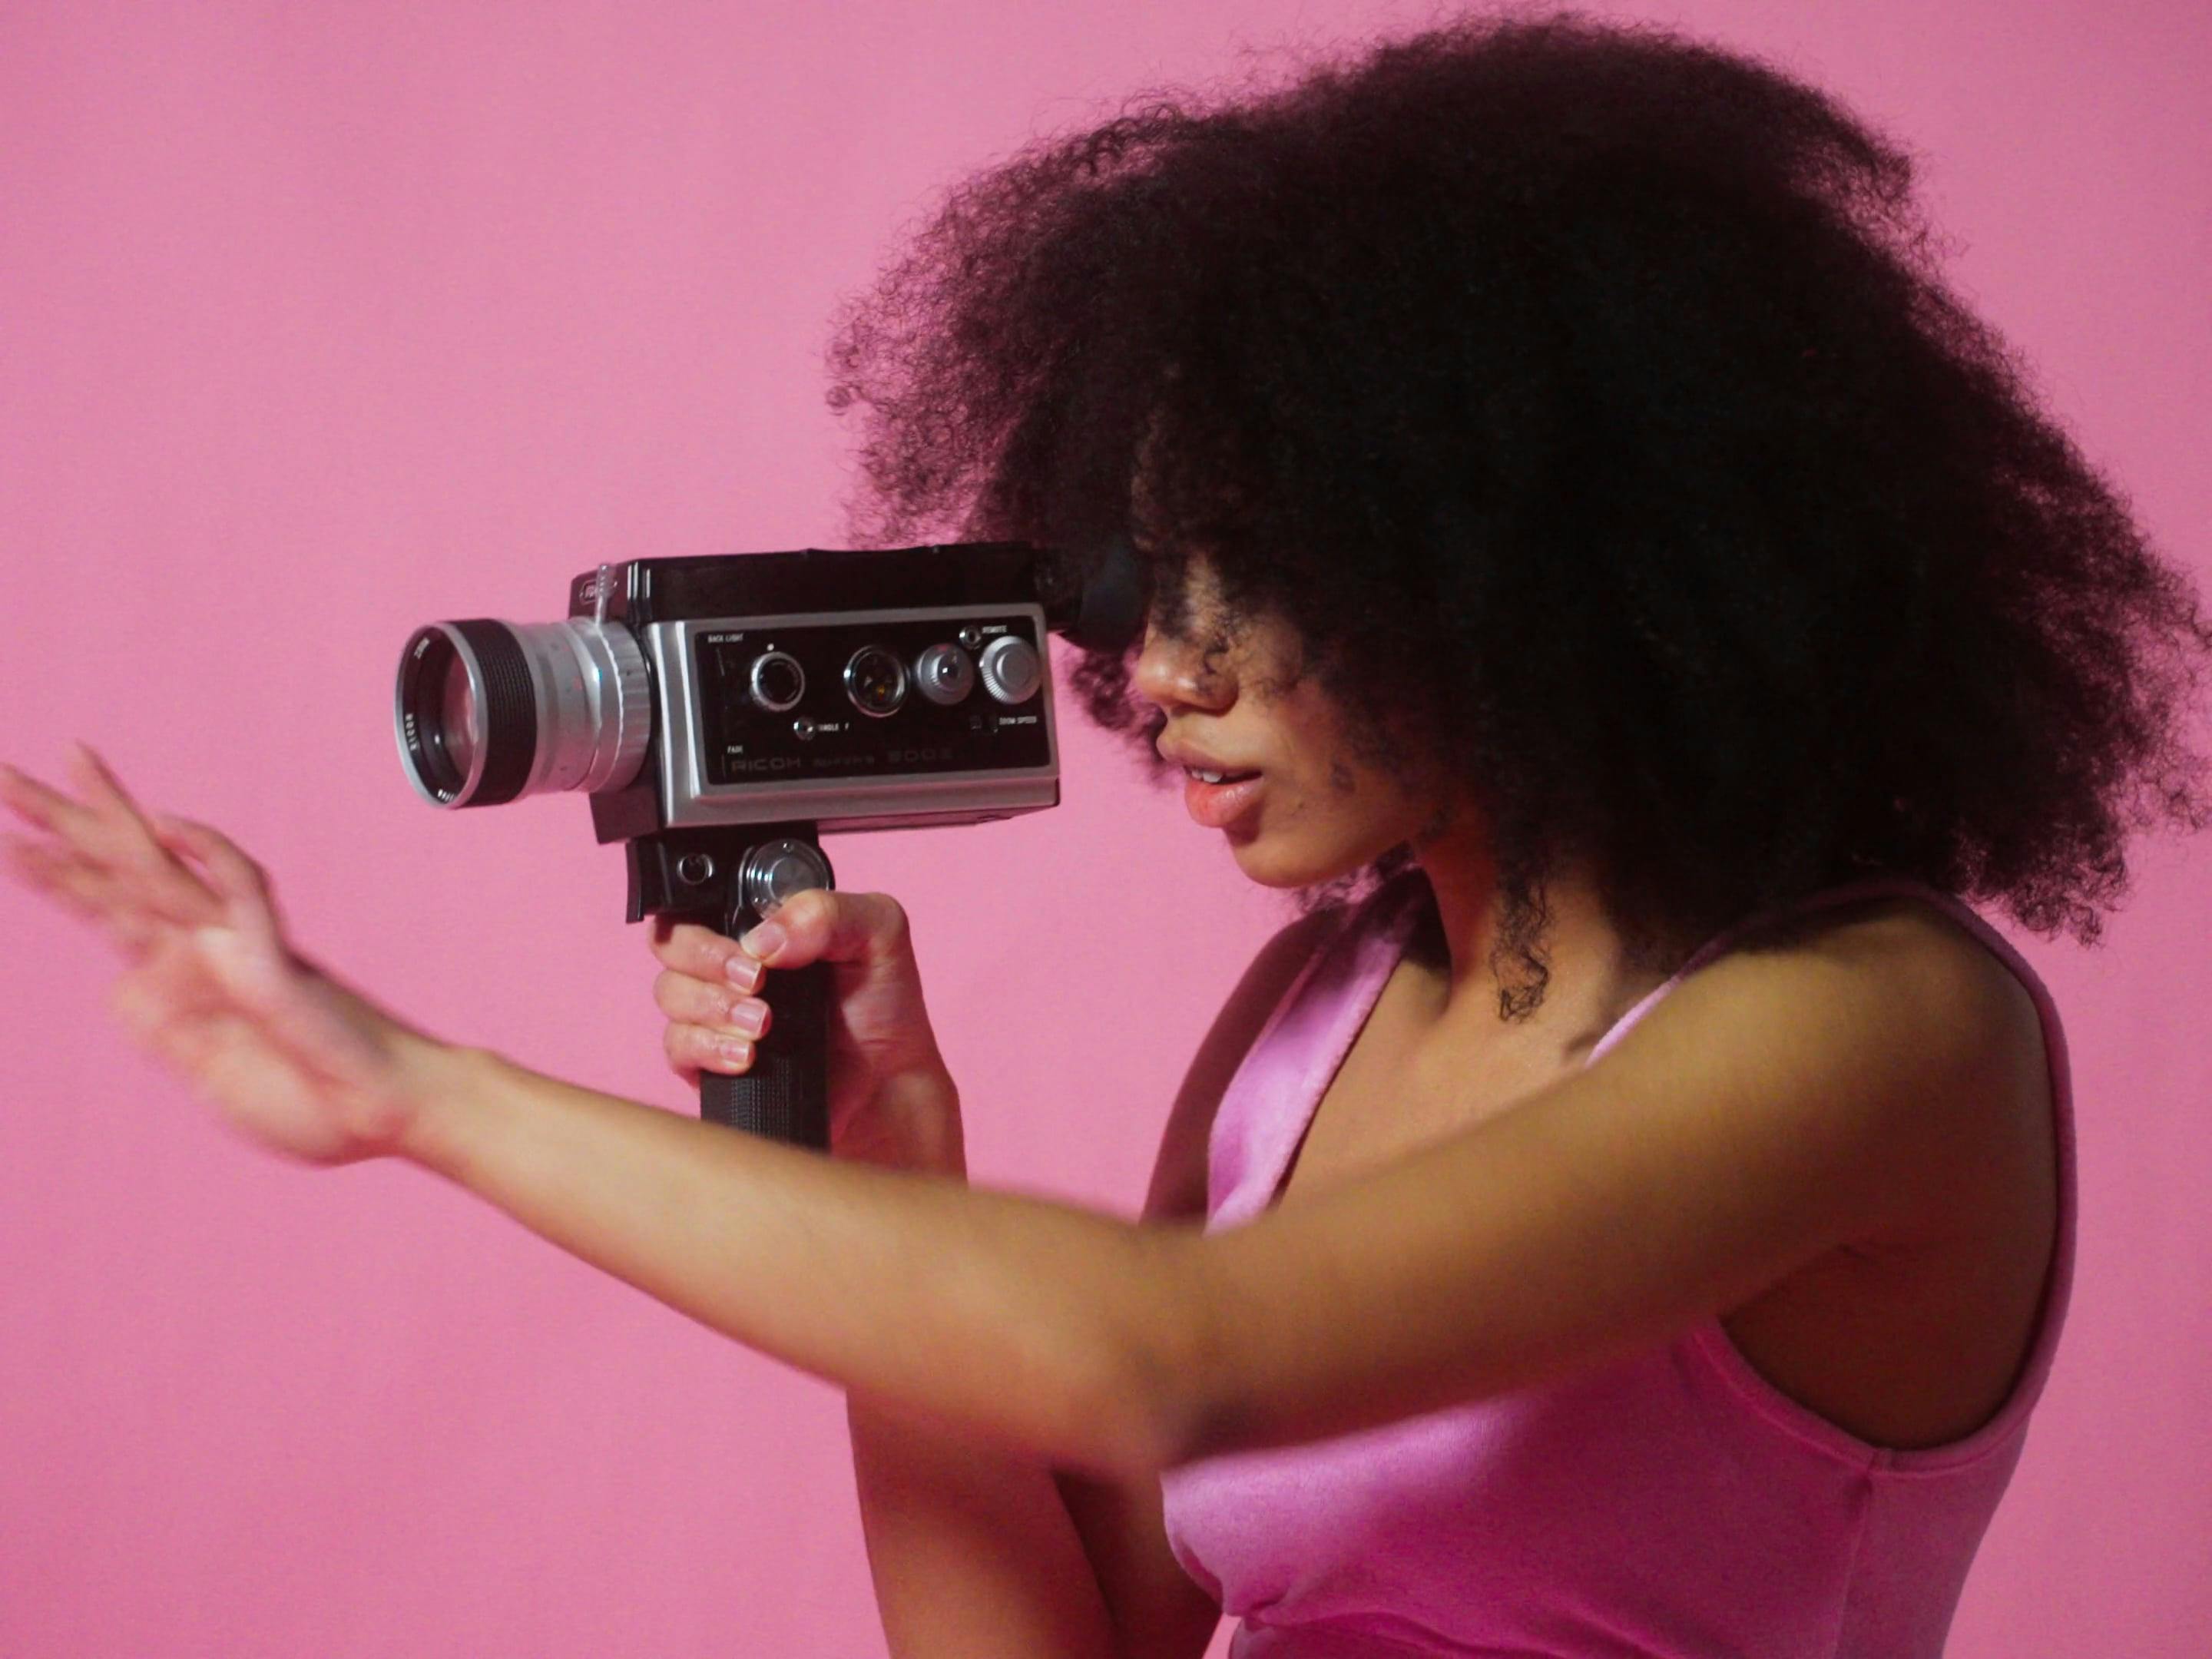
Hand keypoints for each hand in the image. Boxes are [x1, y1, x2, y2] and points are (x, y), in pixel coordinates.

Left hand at [1, 743, 446, 1165]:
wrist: (384, 1113)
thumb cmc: (316, 1102)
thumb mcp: (213, 1080)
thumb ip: (168, 1031)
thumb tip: (124, 984)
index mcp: (186, 979)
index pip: (108, 910)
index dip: (58, 875)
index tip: (10, 842)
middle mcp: (204, 947)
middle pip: (120, 867)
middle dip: (60, 820)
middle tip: (2, 776)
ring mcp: (237, 945)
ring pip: (160, 865)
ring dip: (107, 816)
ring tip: (62, 762)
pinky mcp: (274, 956)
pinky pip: (241, 889)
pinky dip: (209, 852)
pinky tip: (168, 822)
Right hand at [649, 888, 966, 1175]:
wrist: (888, 1078)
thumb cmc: (882, 1001)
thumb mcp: (878, 932)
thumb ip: (826, 912)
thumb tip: (763, 939)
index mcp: (762, 919)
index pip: (702, 898)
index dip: (710, 914)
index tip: (755, 946)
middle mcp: (730, 959)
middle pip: (671, 941)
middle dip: (706, 959)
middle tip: (757, 980)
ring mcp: (716, 1007)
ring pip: (670, 993)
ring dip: (712, 1006)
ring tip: (764, 1024)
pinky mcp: (709, 1056)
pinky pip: (676, 1046)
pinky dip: (706, 1047)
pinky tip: (745, 1056)